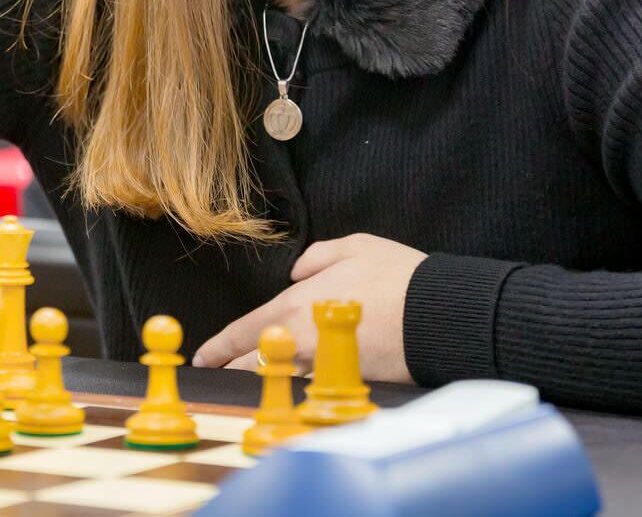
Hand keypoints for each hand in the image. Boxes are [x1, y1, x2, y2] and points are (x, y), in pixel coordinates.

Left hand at [191, 233, 425, 384]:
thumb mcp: (354, 246)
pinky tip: (292, 394)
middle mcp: (300, 343)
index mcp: (294, 306)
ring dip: (264, 383)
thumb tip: (297, 271)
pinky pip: (312, 391)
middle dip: (232, 370)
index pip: (243, 332)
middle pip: (254, 364)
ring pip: (281, 382)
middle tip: (215, 375)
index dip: (219, 346)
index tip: (202, 356)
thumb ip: (315, 258)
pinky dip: (298, 392)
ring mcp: (323, 370)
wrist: (438, 316)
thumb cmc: (398, 277)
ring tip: (247, 385)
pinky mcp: (347, 386)